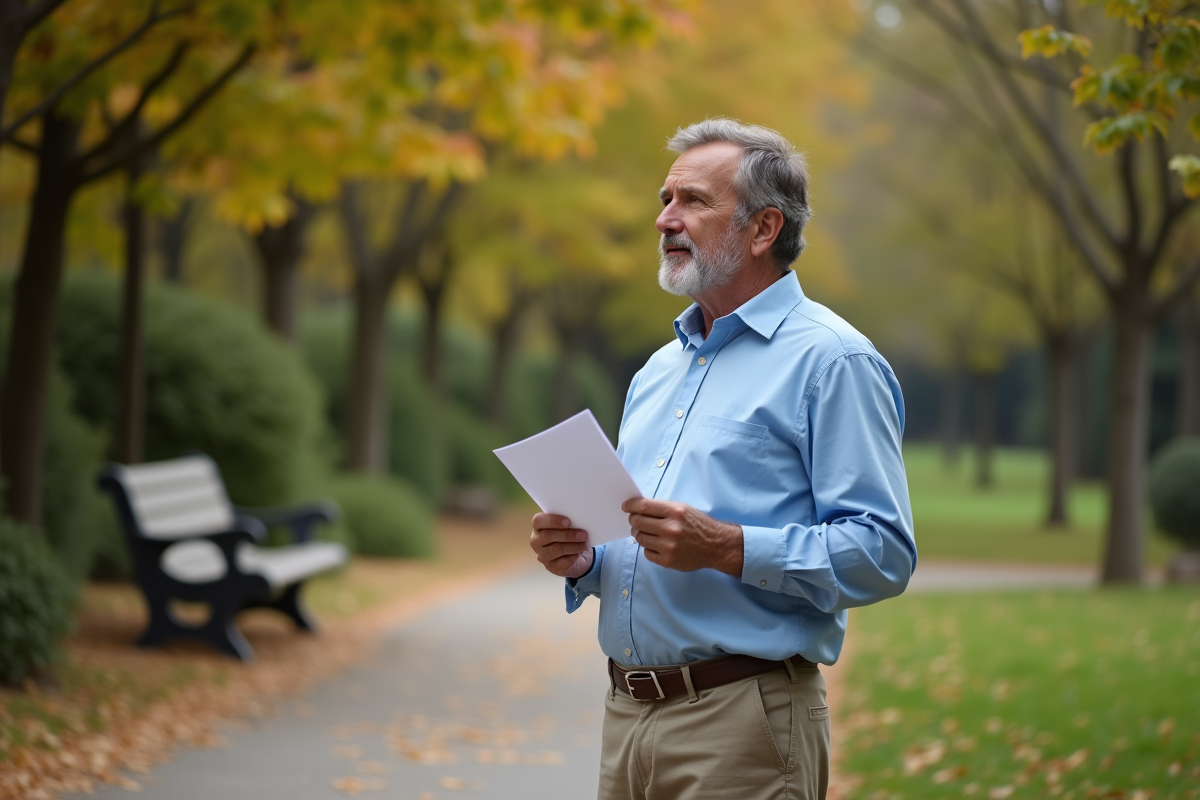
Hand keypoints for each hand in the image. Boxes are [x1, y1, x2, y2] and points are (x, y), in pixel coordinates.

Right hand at [530, 513, 593, 578]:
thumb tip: (578, 520)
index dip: (552, 521)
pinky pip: (563, 562)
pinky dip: (574, 556)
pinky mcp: (551, 567)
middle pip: (547, 536)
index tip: (568, 521)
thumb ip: (567, 522)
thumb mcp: (568, 526)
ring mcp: (542, 555)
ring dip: (573, 546)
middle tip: (583, 534)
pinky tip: (580, 553)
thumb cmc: (570, 535)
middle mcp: (536, 541)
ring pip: (556, 549)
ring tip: (585, 543)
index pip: (538, 521)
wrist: (577, 555)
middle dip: (567, 535)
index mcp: (538, 526)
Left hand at [622, 498, 743, 576]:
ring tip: (647, 532)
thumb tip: (637, 507)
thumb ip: (662, 508)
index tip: (626, 506)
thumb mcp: (683, 509)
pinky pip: (646, 552)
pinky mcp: (668, 560)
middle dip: (633, 520)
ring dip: (639, 534)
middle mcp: (671, 528)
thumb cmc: (698, 525)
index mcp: (675, 512)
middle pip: (638, 522)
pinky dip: (648, 547)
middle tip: (635, 520)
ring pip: (640, 538)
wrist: (715, 545)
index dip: (631, 505)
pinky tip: (656, 544)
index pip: (643, 506)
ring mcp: (669, 546)